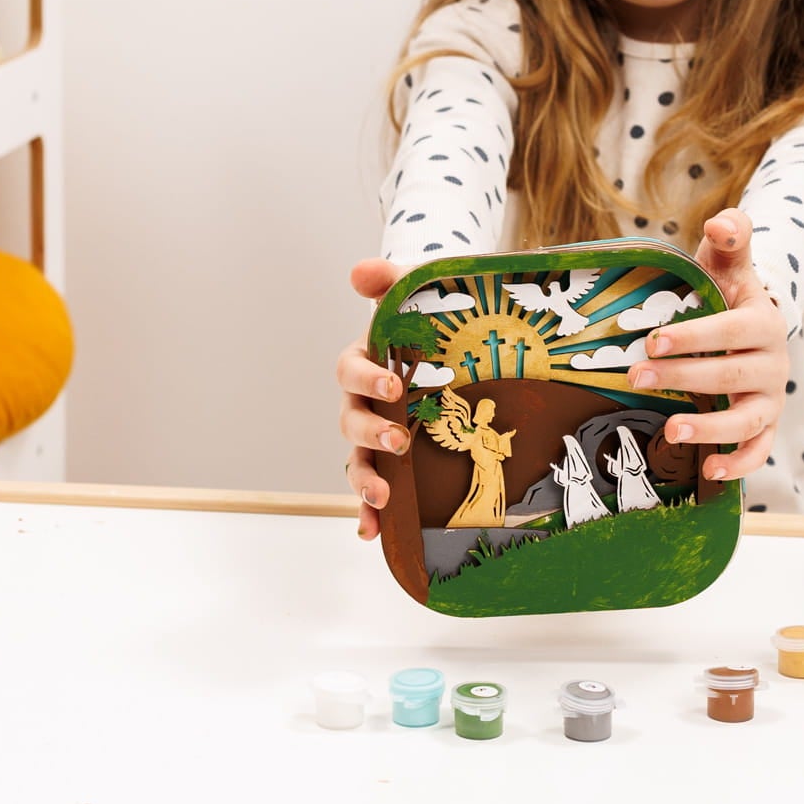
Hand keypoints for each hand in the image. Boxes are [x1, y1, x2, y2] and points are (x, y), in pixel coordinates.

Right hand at [336, 257, 407, 539]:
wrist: (455, 339)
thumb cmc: (429, 316)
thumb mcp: (416, 291)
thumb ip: (391, 280)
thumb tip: (360, 272)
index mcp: (364, 361)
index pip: (349, 369)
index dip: (367, 378)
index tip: (394, 386)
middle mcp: (363, 400)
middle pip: (350, 420)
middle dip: (370, 432)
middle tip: (398, 440)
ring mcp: (375, 432)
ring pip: (355, 458)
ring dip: (363, 479)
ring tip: (381, 495)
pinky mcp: (392, 458)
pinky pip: (372, 487)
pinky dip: (368, 510)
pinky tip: (373, 531)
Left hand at [628, 208, 786, 482]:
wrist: (752, 325)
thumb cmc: (728, 291)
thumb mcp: (727, 262)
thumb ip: (729, 237)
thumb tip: (721, 221)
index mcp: (764, 321)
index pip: (730, 330)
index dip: (693, 336)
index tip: (653, 340)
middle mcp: (773, 364)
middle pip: (729, 375)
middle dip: (682, 377)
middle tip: (636, 376)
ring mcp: (770, 399)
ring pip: (746, 420)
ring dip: (710, 428)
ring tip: (672, 429)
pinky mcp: (765, 426)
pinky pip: (759, 450)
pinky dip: (739, 464)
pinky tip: (709, 470)